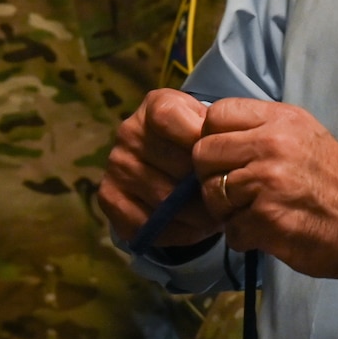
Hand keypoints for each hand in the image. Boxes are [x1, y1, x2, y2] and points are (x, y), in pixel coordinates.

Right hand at [99, 89, 218, 247]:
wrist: (168, 161)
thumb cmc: (197, 141)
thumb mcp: (210, 126)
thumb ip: (218, 132)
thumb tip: (224, 158)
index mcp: (156, 106)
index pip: (170, 119)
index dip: (200, 142)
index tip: (219, 159)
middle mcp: (129, 132)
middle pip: (175, 168)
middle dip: (208, 189)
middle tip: (228, 199)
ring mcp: (115, 166)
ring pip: (165, 202)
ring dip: (198, 216)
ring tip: (215, 214)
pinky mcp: (108, 197)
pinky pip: (148, 224)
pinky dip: (177, 232)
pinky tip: (192, 225)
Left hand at [192, 97, 337, 278]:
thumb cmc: (335, 181)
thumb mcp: (302, 134)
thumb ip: (260, 129)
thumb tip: (212, 132)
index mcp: (280, 119)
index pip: (216, 114)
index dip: (212, 137)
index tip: (225, 156)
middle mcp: (272, 145)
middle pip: (204, 154)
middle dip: (211, 176)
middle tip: (235, 191)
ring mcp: (268, 182)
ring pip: (211, 193)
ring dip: (226, 211)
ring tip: (254, 213)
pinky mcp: (268, 219)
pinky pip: (230, 229)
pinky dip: (244, 236)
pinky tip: (266, 232)